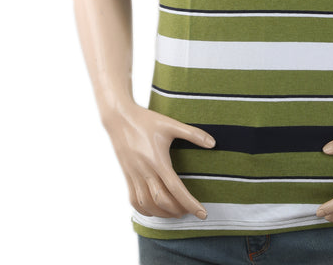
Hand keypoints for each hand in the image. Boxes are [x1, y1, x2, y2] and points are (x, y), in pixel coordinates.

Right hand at [104, 103, 215, 218]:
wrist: (119, 117)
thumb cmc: (146, 120)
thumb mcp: (171, 124)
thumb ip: (193, 134)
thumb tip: (213, 143)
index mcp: (158, 160)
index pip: (176, 189)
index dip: (190, 203)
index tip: (202, 214)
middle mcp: (145, 171)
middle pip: (162, 201)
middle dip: (178, 210)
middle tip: (191, 212)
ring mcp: (134, 175)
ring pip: (147, 204)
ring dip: (162, 213)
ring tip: (176, 213)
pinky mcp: (127, 175)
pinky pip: (134, 200)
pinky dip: (145, 210)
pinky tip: (154, 210)